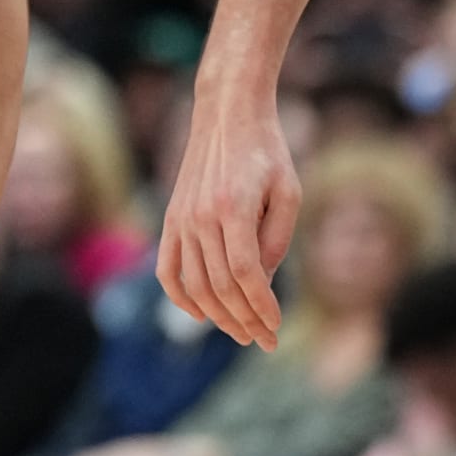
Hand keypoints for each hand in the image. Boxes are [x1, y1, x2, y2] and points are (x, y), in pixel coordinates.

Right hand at [159, 96, 300, 348]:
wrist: (227, 115)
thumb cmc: (267, 152)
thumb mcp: (288, 192)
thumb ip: (277, 239)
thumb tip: (265, 283)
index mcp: (233, 207)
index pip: (245, 273)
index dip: (261, 306)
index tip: (276, 327)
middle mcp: (200, 216)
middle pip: (219, 286)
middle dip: (244, 320)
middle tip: (265, 341)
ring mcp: (180, 219)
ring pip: (194, 285)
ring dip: (218, 316)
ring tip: (241, 333)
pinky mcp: (170, 220)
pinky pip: (167, 270)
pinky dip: (181, 298)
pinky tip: (201, 315)